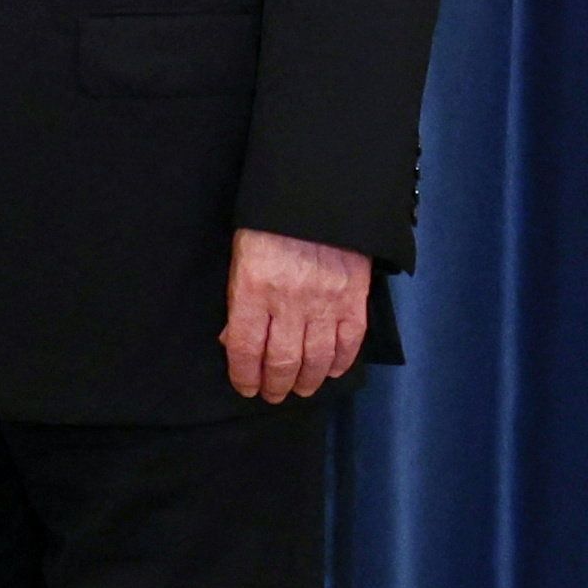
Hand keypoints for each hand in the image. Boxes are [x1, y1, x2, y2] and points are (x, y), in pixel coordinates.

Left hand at [222, 229, 371, 401]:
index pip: (245, 349)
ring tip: (300, 389)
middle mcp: (288, 303)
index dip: (243, 376)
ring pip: (316, 360)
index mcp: (253, 290)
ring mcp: (325, 303)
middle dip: (275, 386)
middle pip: (281, 362)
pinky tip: (332, 371)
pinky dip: (341, 363)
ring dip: (307, 382)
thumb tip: (233, 342)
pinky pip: (349, 343)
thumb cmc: (270, 224)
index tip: (245, 388)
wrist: (319, 192)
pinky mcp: (355, 299)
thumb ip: (238, 302)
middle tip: (273, 394)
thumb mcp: (241, 258)